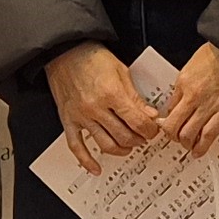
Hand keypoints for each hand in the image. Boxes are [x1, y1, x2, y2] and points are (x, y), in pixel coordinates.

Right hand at [50, 41, 158, 174]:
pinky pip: (77, 146)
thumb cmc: (92, 57)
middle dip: (139, 140)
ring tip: (128, 146)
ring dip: (121, 149)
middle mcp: (96, 108)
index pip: (137, 122)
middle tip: (143, 137)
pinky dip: (86, 161)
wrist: (65, 51)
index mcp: (112, 94)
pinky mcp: (68, 120)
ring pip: (105, 144)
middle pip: (124, 136)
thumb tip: (150, 115)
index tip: (153, 130)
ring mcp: (81, 116)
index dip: (150, 130)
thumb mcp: (121, 71)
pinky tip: (96, 168)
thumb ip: (136, 97)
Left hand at [158, 40, 218, 155]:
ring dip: (185, 142)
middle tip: (174, 137)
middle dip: (171, 135)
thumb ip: (187, 82)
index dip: (167, 119)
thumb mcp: (194, 63)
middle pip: (172, 125)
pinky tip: (199, 151)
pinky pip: (209, 135)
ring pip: (187, 134)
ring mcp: (208, 106)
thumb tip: (181, 97)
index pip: (168, 108)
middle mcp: (193, 96)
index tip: (169, 123)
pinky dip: (201, 147)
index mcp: (184, 82)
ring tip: (188, 144)